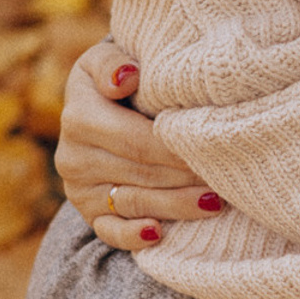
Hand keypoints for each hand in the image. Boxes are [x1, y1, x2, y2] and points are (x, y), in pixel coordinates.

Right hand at [54, 41, 220, 248]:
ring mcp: (80, 190)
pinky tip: (160, 234)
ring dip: (176, 206)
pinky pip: (110, 232)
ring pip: (133, 203)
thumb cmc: (115, 81)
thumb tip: (127, 78)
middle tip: (226, 179)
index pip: (136, 139)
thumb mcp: (106, 62)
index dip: (176, 147)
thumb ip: (113, 63)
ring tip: (214, 203)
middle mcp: (74, 157)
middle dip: (186, 177)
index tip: (213, 150)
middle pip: (141, 172)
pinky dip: (134, 236)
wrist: (97, 110)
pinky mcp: (88, 213)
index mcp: (79, 117)